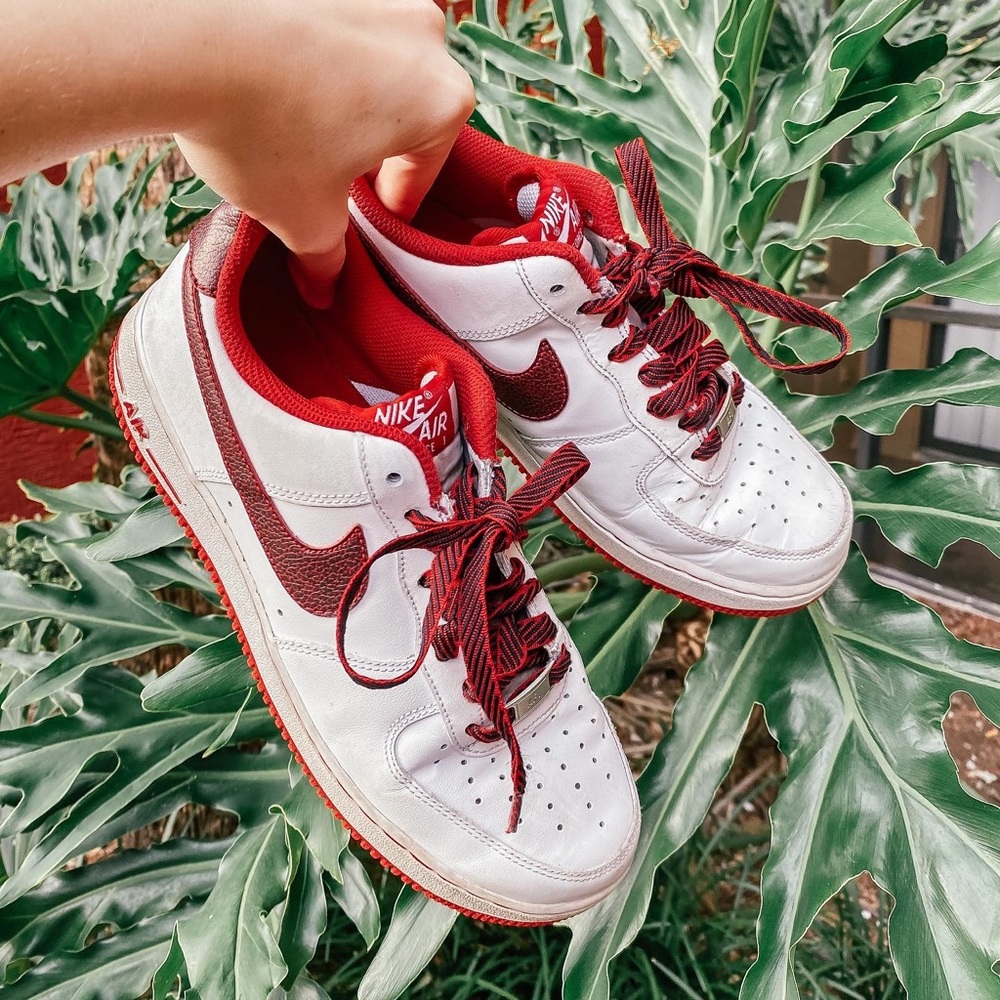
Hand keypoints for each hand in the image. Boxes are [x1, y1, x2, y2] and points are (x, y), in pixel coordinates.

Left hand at [175, 0, 474, 304]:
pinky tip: (267, 86)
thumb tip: (325, 283)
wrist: (181, 36)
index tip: (366, 221)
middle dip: (368, 147)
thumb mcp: (304, 217)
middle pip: (402, 110)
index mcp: (440, 99)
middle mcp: (421, 32)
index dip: (390, 207)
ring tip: (288, 132)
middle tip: (325, 179)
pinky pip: (327, 27)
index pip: (424, 169)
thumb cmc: (259, 126)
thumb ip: (328, 255)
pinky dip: (306, 59)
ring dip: (340, 101)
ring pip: (367, 65)